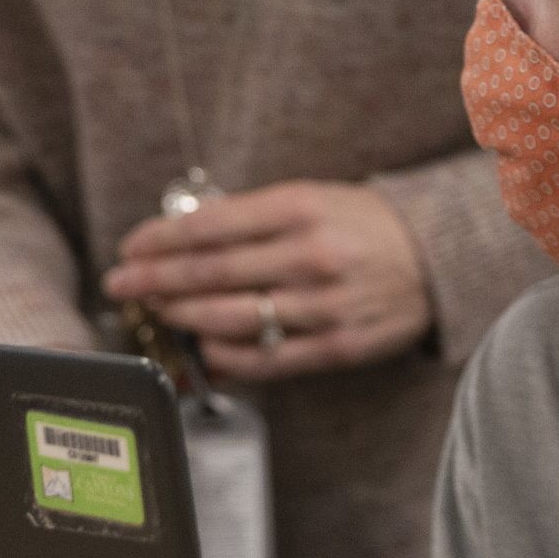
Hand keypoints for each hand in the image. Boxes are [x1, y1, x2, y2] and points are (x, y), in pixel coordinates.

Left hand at [100, 181, 430, 380]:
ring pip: (231, 318)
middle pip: (210, 273)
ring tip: (156, 311)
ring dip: (182, 316)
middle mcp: (310, 256)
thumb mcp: (310, 198)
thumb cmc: (360, 225)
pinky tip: (203, 348)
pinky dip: (225, 356)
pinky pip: (266, 359)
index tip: (130, 247)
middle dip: (154, 280)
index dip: (160, 239)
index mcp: (299, 209)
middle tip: (120, 284)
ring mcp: (324, 305)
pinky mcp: (337, 346)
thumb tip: (183, 237)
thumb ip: (251, 217)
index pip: (210, 226)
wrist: (437, 258)